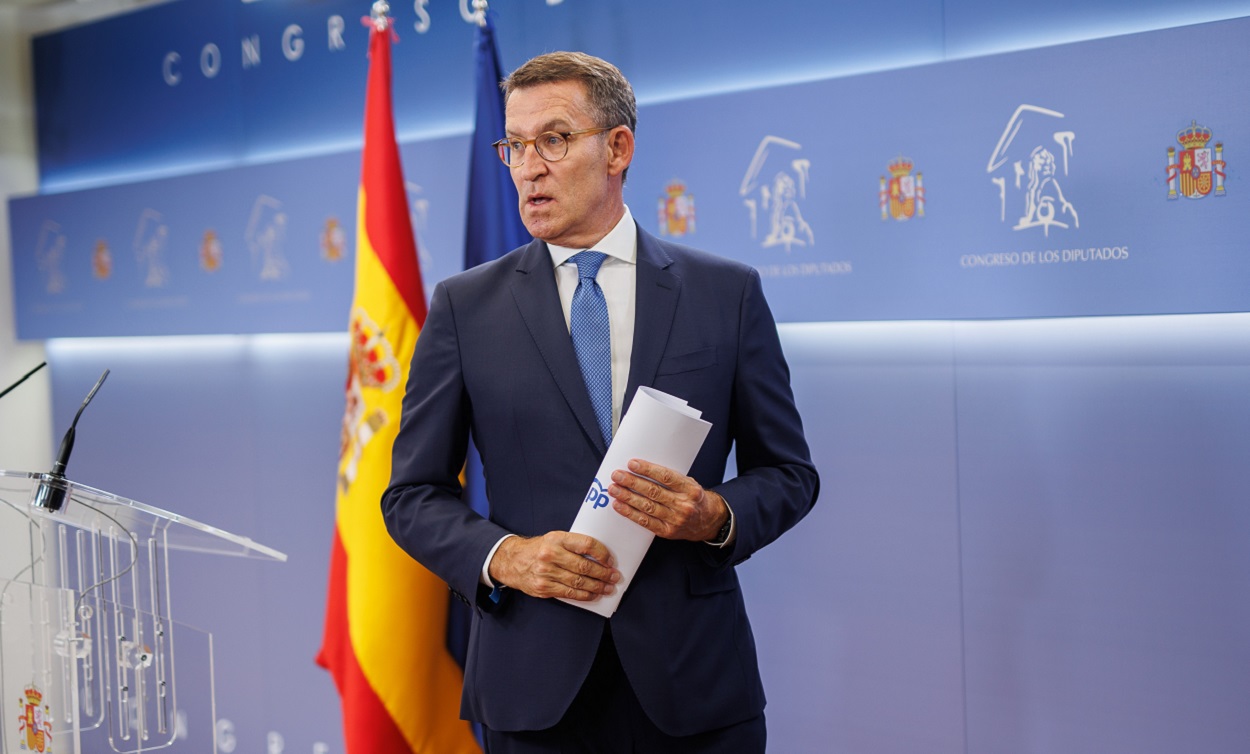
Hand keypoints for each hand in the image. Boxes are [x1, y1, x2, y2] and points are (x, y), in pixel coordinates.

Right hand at [488, 532, 619, 600]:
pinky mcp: (543, 587)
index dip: (602, 553)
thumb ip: (574, 545)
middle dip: (603, 573)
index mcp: (556, 539)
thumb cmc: (539, 549)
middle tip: (614, 577)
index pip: (586, 544)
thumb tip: (600, 557)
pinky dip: (584, 595)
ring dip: (597, 586)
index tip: (610, 560)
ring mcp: (546, 572)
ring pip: (578, 582)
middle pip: (584, 566)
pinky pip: (569, 593)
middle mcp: (551, 554)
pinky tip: (593, 595)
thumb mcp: (554, 539)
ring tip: (608, 588)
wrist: (512, 561)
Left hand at [609, 459, 728, 540]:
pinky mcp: (667, 532)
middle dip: (632, 482)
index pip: (666, 477)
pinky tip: (619, 506)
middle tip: (617, 475)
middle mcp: (683, 505)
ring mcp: (675, 520)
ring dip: (628, 497)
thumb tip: (642, 468)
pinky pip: (645, 522)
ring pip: (647, 507)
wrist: (708, 521)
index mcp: (690, 489)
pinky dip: (630, 513)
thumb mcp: (689, 483)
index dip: (648, 470)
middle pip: (653, 492)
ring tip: (614, 489)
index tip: (632, 464)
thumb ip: (670, 478)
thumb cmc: (694, 498)